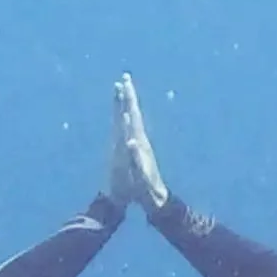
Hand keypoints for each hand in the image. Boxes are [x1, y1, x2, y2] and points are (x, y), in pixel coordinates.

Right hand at [107, 74, 167, 215]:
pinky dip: (125, 118)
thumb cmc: (145, 188)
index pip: (131, 115)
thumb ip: (136, 157)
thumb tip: (131, 140)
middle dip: (127, 95)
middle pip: (132, 112)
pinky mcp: (136, 150)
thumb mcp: (141, 174)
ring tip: (122, 90)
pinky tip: (124, 116)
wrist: (154, 198)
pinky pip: (129, 129)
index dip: (127, 100)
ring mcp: (138, 144)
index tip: (123, 83)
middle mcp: (139, 139)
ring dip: (126, 104)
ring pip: (131, 119)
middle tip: (125, 77)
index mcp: (138, 142)